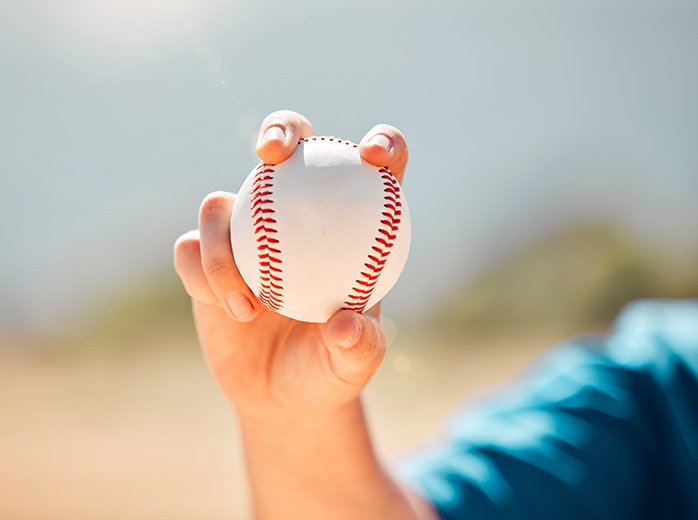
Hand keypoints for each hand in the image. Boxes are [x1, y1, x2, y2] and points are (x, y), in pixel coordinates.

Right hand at [173, 110, 408, 418]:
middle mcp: (294, 216)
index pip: (376, 168)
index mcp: (348, 226)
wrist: (282, 396)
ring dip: (223, 251)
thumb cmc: (328, 370)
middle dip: (280, 129)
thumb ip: (358, 347)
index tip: (373, 157)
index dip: (384, 144)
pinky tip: (230, 311)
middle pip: (287, 147)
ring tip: (248, 307)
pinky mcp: (204, 261)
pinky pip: (191, 251)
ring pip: (221, 204)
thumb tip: (346, 325)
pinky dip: (203, 275)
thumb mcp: (353, 366)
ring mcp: (245, 233)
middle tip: (272, 152)